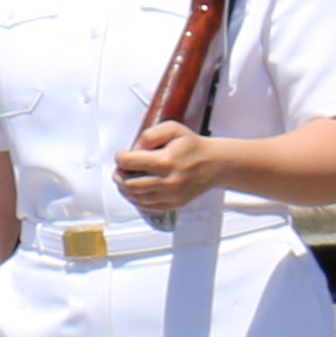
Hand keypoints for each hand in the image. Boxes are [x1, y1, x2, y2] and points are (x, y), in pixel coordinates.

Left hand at [111, 118, 225, 213]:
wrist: (216, 164)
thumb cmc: (194, 147)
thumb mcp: (173, 129)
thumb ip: (150, 134)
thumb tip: (135, 148)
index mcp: (165, 161)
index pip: (129, 162)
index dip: (120, 157)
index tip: (122, 154)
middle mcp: (168, 181)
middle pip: (129, 183)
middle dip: (119, 175)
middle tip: (120, 169)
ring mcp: (171, 195)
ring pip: (136, 197)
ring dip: (124, 188)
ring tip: (125, 179)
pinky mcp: (174, 204)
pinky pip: (147, 207)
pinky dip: (136, 199)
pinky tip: (135, 191)